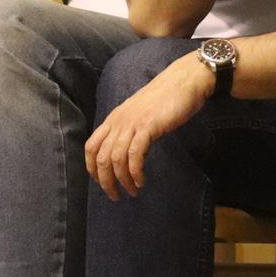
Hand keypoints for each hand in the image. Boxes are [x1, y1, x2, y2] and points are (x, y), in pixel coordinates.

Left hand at [85, 52, 214, 198]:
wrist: (184, 81)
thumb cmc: (165, 98)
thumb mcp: (140, 114)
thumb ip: (130, 130)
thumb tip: (127, 153)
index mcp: (114, 118)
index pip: (91, 146)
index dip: (92, 169)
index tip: (102, 183)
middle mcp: (119, 121)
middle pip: (101, 158)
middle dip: (106, 181)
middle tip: (116, 196)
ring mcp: (132, 123)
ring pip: (116, 159)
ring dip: (123, 180)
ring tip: (133, 190)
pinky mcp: (148, 126)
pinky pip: (135, 155)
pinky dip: (135, 172)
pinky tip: (141, 180)